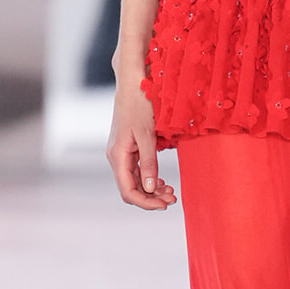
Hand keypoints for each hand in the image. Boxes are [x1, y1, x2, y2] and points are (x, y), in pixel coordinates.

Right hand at [106, 77, 177, 210]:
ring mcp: (121, 153)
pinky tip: (163, 181)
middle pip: (131, 189)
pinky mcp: (128, 148)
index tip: (165, 205)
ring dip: (152, 189)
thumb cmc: (139, 105)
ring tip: (171, 191)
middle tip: (173, 198)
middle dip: (151, 198)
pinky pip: (137, 170)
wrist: (132, 83)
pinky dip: (150, 178)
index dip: (146, 202)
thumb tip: (151, 189)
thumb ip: (149, 162)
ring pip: (135, 181)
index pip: (128, 191)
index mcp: (117, 156)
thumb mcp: (147, 135)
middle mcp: (116, 157)